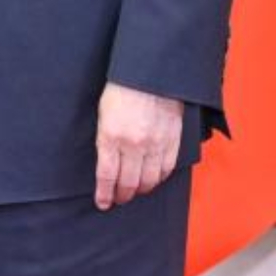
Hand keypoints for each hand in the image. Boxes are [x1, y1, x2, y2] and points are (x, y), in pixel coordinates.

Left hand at [94, 83, 181, 209]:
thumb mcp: (103, 113)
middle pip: (128, 183)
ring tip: (135, 191)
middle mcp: (133, 144)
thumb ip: (105, 139)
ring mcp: (155, 144)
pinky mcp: (172, 141)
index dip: (104, 193)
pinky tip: (154, 179)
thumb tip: (106, 163)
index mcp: (111, 136)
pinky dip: (160, 178)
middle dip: (122, 195)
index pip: (107, 175)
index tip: (103, 203)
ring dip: (141, 190)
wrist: (151, 73)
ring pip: (149, 180)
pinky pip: (167, 169)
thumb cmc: (122, 88)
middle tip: (119, 199)